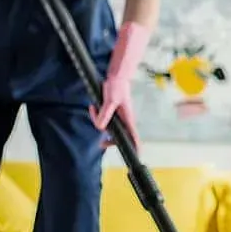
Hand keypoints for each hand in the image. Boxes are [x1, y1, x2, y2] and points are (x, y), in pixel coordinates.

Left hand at [89, 22, 149, 149]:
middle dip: (110, 140)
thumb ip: (104, 114)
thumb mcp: (109, 100)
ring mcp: (120, 116)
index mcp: (128, 119)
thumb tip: (101, 128)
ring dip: (101, 124)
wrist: (116, 74)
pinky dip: (99, 117)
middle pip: (121, 137)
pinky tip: (95, 107)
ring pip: (111, 128)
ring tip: (94, 109)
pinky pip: (107, 120)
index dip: (135, 148)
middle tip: (102, 143)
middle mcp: (126, 120)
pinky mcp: (114, 112)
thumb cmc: (116, 86)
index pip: (134, 137)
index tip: (135, 157)